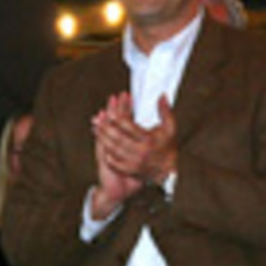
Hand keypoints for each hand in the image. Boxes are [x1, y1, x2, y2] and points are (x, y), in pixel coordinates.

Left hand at [90, 92, 177, 216]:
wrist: (167, 169)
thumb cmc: (167, 145)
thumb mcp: (170, 127)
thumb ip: (165, 111)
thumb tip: (162, 95)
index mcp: (149, 140)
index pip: (128, 126)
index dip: (117, 118)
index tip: (110, 111)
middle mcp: (140, 152)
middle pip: (118, 138)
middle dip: (105, 128)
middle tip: (97, 119)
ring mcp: (134, 163)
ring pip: (113, 150)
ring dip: (103, 139)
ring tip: (96, 129)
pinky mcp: (130, 170)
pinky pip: (114, 162)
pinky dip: (107, 154)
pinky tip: (102, 145)